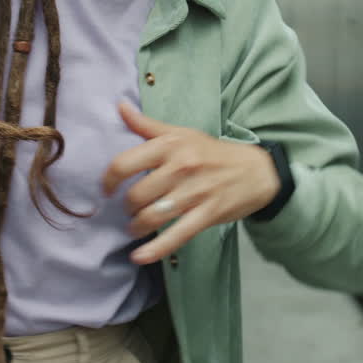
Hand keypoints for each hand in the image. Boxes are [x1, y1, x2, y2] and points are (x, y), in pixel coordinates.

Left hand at [101, 102, 279, 264]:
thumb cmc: (212, 152)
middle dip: (127, 207)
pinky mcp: (207, 214)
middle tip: (129, 209)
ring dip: (137, 226)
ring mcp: (195, 192)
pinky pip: (176, 235)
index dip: (109, 180)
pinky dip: (155, 249)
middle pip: (137, 195)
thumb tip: (120, 107)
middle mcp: (181, 167)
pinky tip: (139, 256)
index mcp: (170, 145)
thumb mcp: (181, 133)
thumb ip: (147, 125)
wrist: (256, 170)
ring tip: (135, 227)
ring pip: (153, 216)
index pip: (125, 163)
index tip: (106, 189)